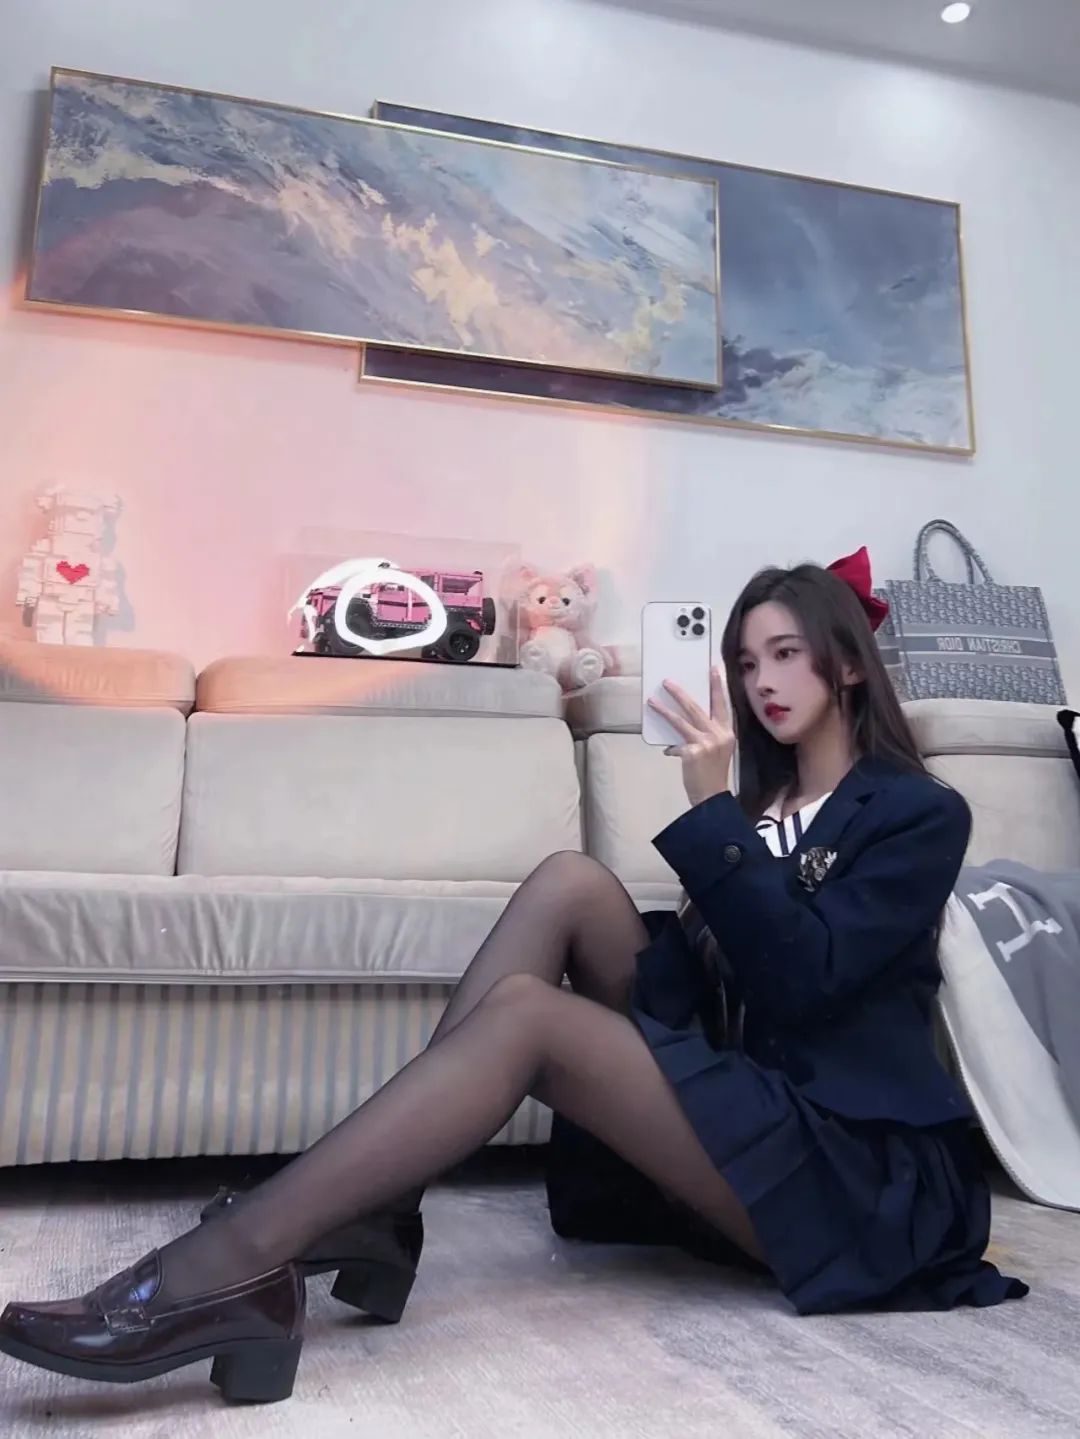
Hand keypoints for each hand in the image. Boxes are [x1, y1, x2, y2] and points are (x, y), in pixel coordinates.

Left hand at [648, 667, 735, 807]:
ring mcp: (705, 742)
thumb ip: (705, 736)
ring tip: (651, 701)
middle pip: (696, 708)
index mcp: (727, 732)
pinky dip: (671, 748)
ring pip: (680, 721)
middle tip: (667, 682)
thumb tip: (683, 727)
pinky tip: (669, 752)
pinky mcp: (692, 752)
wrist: (712, 796)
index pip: (721, 704)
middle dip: (680, 694)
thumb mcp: (716, 751)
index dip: (717, 687)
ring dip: (664, 710)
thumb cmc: (713, 774)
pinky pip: (675, 745)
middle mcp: (718, 734)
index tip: (713, 669)